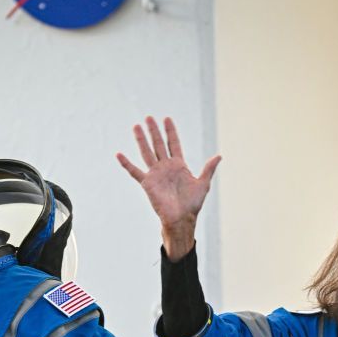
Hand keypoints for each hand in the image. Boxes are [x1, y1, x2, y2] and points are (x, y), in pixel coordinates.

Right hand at [116, 116, 220, 260]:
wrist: (181, 219)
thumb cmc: (192, 204)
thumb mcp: (203, 184)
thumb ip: (209, 169)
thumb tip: (219, 156)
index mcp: (179, 165)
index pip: (173, 143)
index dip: (170, 132)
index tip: (166, 119)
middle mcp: (166, 167)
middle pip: (158, 144)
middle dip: (154, 131)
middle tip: (148, 117)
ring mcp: (155, 174)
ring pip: (147, 152)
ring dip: (141, 140)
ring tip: (136, 126)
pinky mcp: (147, 183)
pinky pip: (134, 171)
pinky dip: (126, 163)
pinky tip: (119, 154)